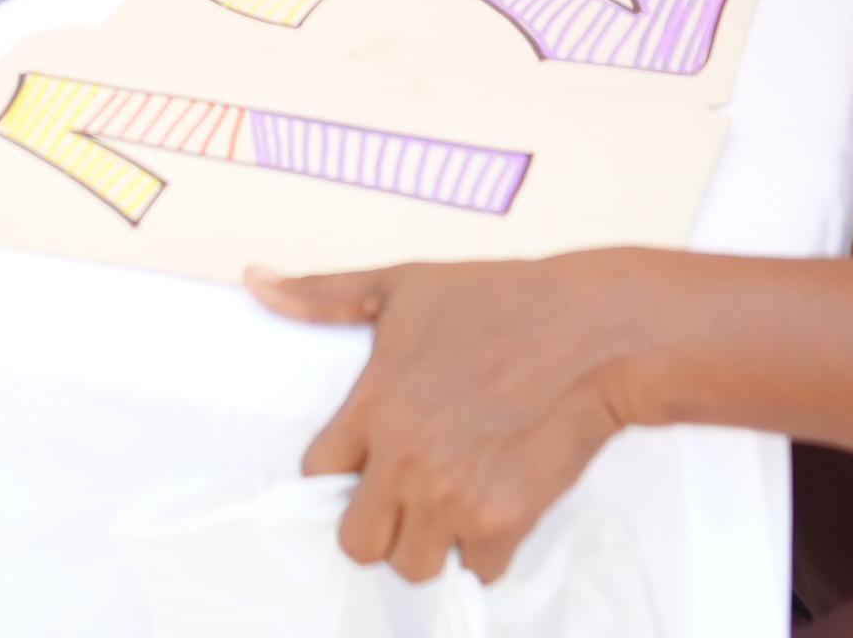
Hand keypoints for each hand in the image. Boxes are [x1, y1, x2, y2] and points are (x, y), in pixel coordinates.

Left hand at [253, 255, 650, 582]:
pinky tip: (499, 508)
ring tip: (456, 504)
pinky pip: (477, 571)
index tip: (368, 464)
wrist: (595, 331)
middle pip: (357, 542)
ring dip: (431, 545)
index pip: (316, 475)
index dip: (342, 473)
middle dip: (380, 526)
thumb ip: (325, 294)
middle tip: (411, 499)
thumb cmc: (503, 301)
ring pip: (413, 566)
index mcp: (372, 405)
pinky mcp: (502, 520)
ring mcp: (452, 496)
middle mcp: (403, 458)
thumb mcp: (404, 286)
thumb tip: (256, 282)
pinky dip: (488, 552)